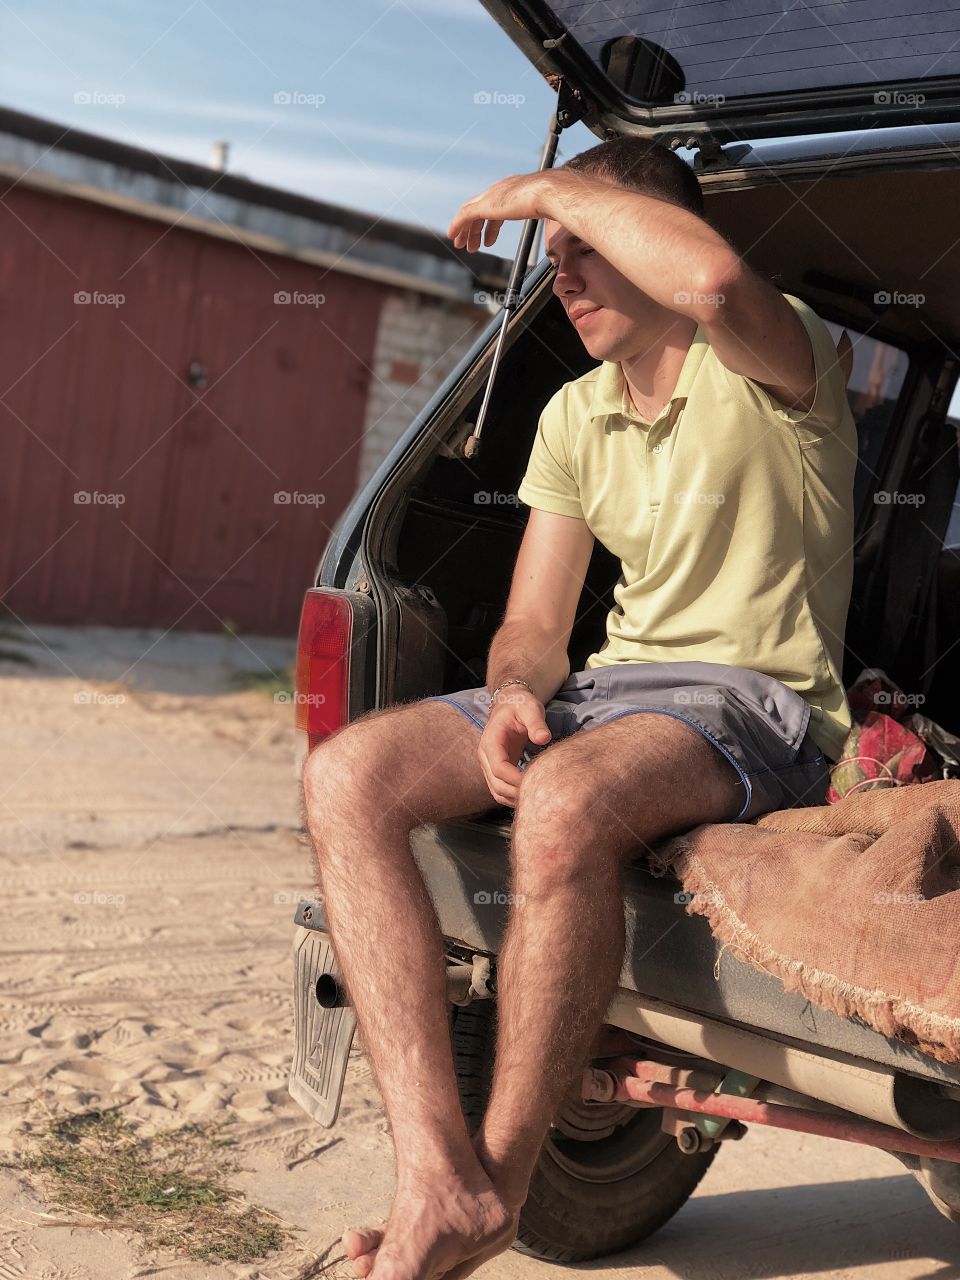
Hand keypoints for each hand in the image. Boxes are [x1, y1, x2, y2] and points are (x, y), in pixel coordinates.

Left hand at [447, 171, 560, 252]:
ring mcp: (492, 196)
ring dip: (466, 231)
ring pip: (470, 214)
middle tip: (472, 244)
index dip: (490, 224)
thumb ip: (547, 211)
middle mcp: (500, 190)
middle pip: (481, 210)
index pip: (496, 207)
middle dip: (475, 228)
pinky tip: (453, 236)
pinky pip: (465, 216)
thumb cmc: (552, 200)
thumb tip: (558, 218)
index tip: (488, 237)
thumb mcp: (547, 207)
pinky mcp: (485, 205)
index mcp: (513, 190)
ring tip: (464, 246)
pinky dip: (457, 226)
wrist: (548, 192)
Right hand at [478, 689, 551, 806]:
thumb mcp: (530, 708)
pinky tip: (531, 795)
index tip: (535, 782)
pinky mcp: (498, 770)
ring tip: (536, 799)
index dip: (515, 779)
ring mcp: (490, 765)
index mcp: (491, 741)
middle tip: (541, 795)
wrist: (510, 704)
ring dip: (514, 798)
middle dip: (516, 793)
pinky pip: (501, 789)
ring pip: (497, 791)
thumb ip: (536, 722)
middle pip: (496, 784)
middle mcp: (486, 756)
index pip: (498, 768)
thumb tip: (544, 738)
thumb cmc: (520, 705)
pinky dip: (513, 796)